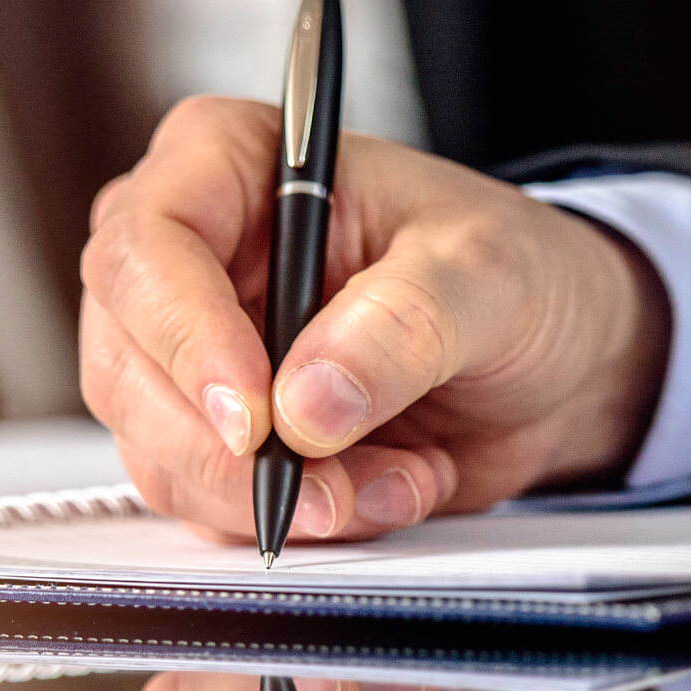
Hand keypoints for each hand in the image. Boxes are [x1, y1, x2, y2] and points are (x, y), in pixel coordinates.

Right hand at [80, 96, 667, 541]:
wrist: (563, 362)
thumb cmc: (517, 272)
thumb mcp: (486, 273)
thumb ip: (402, 325)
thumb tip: (306, 403)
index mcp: (231, 167)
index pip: (146, 247)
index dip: (183, 337)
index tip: (254, 417)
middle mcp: (192, 262)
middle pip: (128, 369)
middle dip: (231, 454)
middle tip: (334, 487)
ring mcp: (197, 360)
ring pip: (165, 456)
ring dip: (280, 498)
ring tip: (398, 478)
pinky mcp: (224, 443)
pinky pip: (213, 510)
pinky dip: (304, 524)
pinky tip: (387, 490)